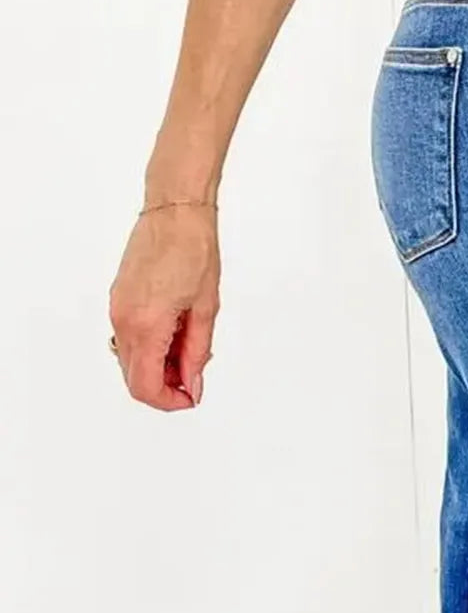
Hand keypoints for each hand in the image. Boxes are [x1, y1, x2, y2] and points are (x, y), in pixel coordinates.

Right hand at [109, 205, 220, 410]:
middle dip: (165, 386)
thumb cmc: (193, 250)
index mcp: (146, 324)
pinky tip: (174, 336)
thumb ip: (197, 353)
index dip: (169, 401)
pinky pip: (128, 339)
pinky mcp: (118, 300)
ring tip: (188, 351)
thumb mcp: (205, 309)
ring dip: (157, 367)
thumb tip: (193, 384)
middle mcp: (124, 319)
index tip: (191, 397)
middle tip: (194, 377)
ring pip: (130, 360)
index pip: (146, 386)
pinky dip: (150, 349)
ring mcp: (117, 309)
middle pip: (134, 378)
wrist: (175, 212)